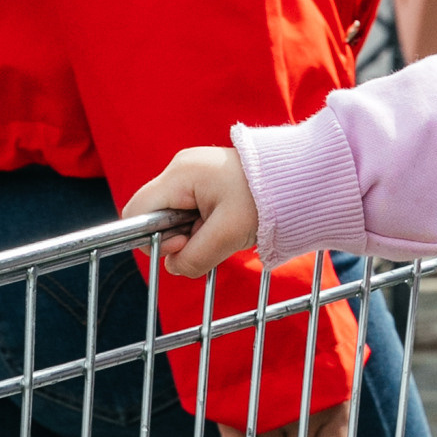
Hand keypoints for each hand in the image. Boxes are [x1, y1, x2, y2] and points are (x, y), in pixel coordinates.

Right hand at [127, 146, 260, 275]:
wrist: (300, 180)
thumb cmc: (265, 201)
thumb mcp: (228, 235)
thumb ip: (194, 257)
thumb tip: (175, 266)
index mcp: (180, 175)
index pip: (135, 212)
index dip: (152, 237)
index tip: (185, 242)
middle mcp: (181, 169)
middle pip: (153, 216)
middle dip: (176, 236)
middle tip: (210, 236)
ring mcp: (193, 174)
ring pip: (172, 217)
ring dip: (194, 233)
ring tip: (225, 227)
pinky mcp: (206, 182)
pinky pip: (189, 212)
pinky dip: (204, 225)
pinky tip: (226, 222)